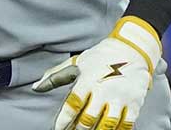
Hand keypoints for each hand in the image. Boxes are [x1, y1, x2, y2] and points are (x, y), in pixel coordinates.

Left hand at [33, 17, 161, 129]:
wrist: (131, 48)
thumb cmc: (100, 57)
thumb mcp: (76, 62)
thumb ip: (55, 76)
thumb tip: (36, 88)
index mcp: (87, 80)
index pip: (72, 105)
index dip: (63, 120)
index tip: (58, 129)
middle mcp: (103, 89)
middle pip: (88, 118)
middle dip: (78, 129)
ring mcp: (120, 97)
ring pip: (106, 124)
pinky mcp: (134, 102)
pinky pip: (126, 124)